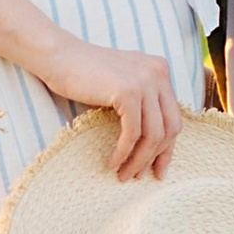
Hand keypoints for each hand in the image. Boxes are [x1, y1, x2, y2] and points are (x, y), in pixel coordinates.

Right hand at [43, 36, 182, 180]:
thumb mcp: (123, 85)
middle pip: (170, 127)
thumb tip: (156, 145)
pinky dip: (124, 152)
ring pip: (153, 134)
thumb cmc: (85, 75)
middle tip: (141, 176)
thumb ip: (143, 103)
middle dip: (156, 157)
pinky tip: (112, 162)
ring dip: (138, 160)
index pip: (174, 117)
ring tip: (123, 174)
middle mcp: (158, 72)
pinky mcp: (128, 91)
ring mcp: (145, 80)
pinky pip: (133, 133)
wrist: (59, 57)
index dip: (168, 148)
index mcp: (160, 70)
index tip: (157, 170)